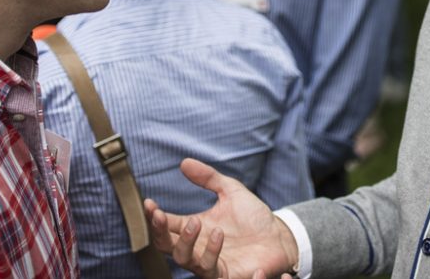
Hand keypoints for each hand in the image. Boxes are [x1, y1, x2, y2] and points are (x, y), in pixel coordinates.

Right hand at [145, 159, 299, 278]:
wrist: (280, 236)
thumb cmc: (253, 217)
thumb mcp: (230, 190)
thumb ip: (208, 177)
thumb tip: (184, 162)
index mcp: (194, 227)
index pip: (165, 225)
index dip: (153, 216)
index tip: (149, 203)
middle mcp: (197, 246)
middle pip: (166, 246)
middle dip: (158, 232)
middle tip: (159, 215)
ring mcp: (209, 261)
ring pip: (184, 260)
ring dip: (185, 242)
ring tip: (196, 223)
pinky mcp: (225, 273)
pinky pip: (210, 269)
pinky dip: (211, 252)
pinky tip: (219, 234)